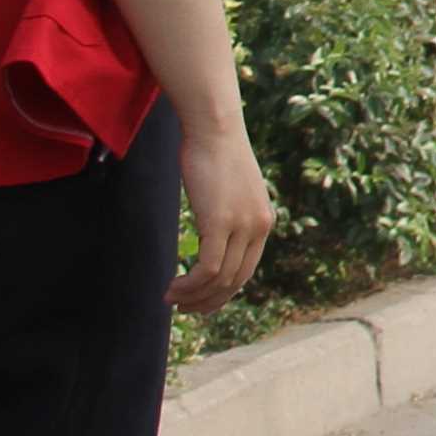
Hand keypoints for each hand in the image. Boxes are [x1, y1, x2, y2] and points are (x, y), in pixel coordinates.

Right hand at [171, 123, 274, 317]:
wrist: (214, 128)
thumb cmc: (214, 153)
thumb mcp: (229, 189)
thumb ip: (228, 213)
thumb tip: (213, 231)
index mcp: (264, 221)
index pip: (246, 269)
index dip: (223, 290)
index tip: (200, 297)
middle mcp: (259, 227)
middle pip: (236, 280)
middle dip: (209, 301)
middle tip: (184, 308)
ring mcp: (242, 226)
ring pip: (220, 280)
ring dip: (194, 296)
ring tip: (172, 299)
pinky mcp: (221, 223)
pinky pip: (207, 269)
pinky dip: (190, 285)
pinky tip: (172, 287)